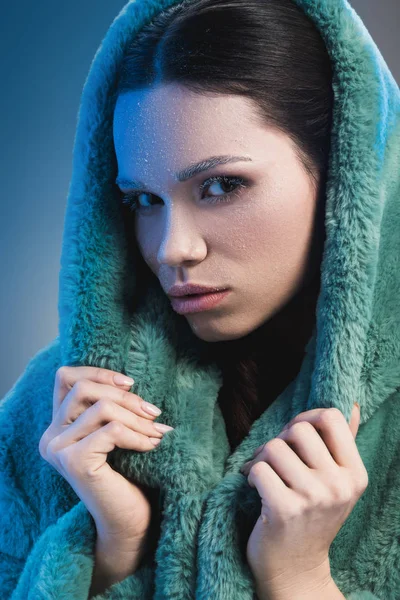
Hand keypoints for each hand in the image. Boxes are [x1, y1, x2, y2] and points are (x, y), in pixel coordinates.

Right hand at [39, 366, 173, 547]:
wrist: (129, 522)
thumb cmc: (128, 475)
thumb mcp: (115, 432)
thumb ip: (110, 407)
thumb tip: (131, 382)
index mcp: (58, 426)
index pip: (66, 378)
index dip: (99, 373)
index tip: (131, 384)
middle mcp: (50, 436)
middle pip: (84, 388)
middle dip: (126, 397)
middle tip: (154, 413)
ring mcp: (58, 449)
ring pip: (101, 408)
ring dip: (136, 418)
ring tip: (158, 431)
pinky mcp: (74, 462)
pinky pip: (111, 431)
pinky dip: (137, 435)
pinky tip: (152, 446)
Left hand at [240, 404, 367, 597]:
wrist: (296, 568)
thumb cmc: (313, 516)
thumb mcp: (336, 482)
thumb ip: (342, 443)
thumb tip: (352, 405)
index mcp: (354, 473)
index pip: (332, 417)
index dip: (306, 419)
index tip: (295, 437)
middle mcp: (338, 485)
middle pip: (298, 429)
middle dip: (279, 440)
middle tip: (274, 459)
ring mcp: (313, 498)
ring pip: (273, 447)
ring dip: (261, 459)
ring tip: (264, 476)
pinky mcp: (285, 509)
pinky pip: (258, 469)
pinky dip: (250, 475)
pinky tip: (257, 490)